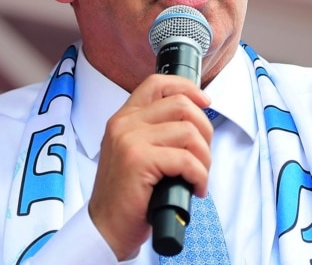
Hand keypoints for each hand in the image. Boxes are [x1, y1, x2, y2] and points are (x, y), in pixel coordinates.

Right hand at [88, 74, 213, 259]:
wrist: (106, 227)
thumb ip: (155, 131)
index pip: (157, 84)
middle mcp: (124, 124)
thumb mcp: (135, 152)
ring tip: (199, 176)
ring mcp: (130, 141)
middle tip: (203, 156)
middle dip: (205, 130)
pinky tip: (195, 188)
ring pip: (189, 132)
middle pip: (181, 105)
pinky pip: (187, 160)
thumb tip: (195, 119)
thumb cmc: (128, 194)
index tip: (205, 102)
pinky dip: (200, 176)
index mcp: (124, 118)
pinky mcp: (139, 161)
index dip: (187, 88)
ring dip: (204, 158)